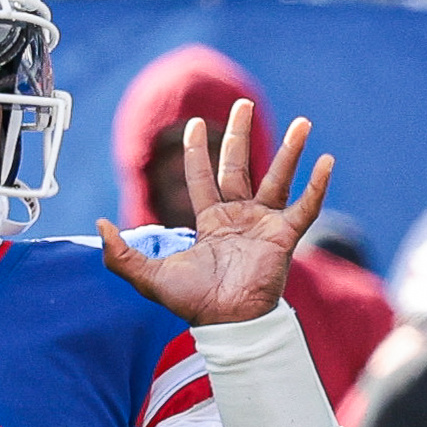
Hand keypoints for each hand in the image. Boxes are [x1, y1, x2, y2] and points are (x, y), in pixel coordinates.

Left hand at [97, 100, 333, 327]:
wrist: (227, 324)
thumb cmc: (193, 304)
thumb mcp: (148, 277)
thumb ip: (120, 253)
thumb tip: (99, 224)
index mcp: (211, 221)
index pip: (203, 177)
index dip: (198, 152)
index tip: (195, 124)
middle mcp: (239, 217)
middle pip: (239, 165)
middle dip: (239, 134)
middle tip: (243, 103)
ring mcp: (264, 225)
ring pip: (278, 178)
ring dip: (291, 150)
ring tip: (303, 122)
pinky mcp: (284, 237)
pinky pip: (304, 207)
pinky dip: (317, 186)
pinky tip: (327, 161)